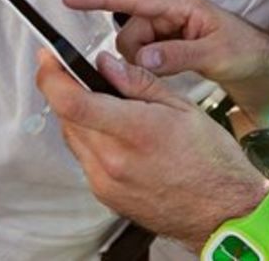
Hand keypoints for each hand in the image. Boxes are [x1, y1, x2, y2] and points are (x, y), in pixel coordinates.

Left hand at [36, 49, 268, 247]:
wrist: (219, 210)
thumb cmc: (210, 159)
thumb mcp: (183, 108)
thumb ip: (139, 83)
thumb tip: (105, 63)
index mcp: (135, 132)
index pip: (73, 102)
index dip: (52, 75)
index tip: (48, 58)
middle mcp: (112, 160)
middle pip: (67, 117)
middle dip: (67, 90)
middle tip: (81, 74)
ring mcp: (105, 182)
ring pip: (72, 136)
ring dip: (79, 115)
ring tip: (106, 104)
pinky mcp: (104, 194)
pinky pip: (84, 158)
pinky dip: (91, 138)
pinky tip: (115, 133)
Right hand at [64, 0, 268, 84]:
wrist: (259, 61)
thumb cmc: (244, 49)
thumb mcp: (216, 53)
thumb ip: (179, 55)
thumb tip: (144, 58)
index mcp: (180, 2)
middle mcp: (167, 9)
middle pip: (128, 33)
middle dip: (136, 55)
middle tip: (165, 68)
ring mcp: (164, 25)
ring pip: (131, 48)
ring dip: (143, 63)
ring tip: (174, 68)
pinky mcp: (164, 40)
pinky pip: (140, 55)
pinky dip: (147, 66)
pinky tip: (169, 70)